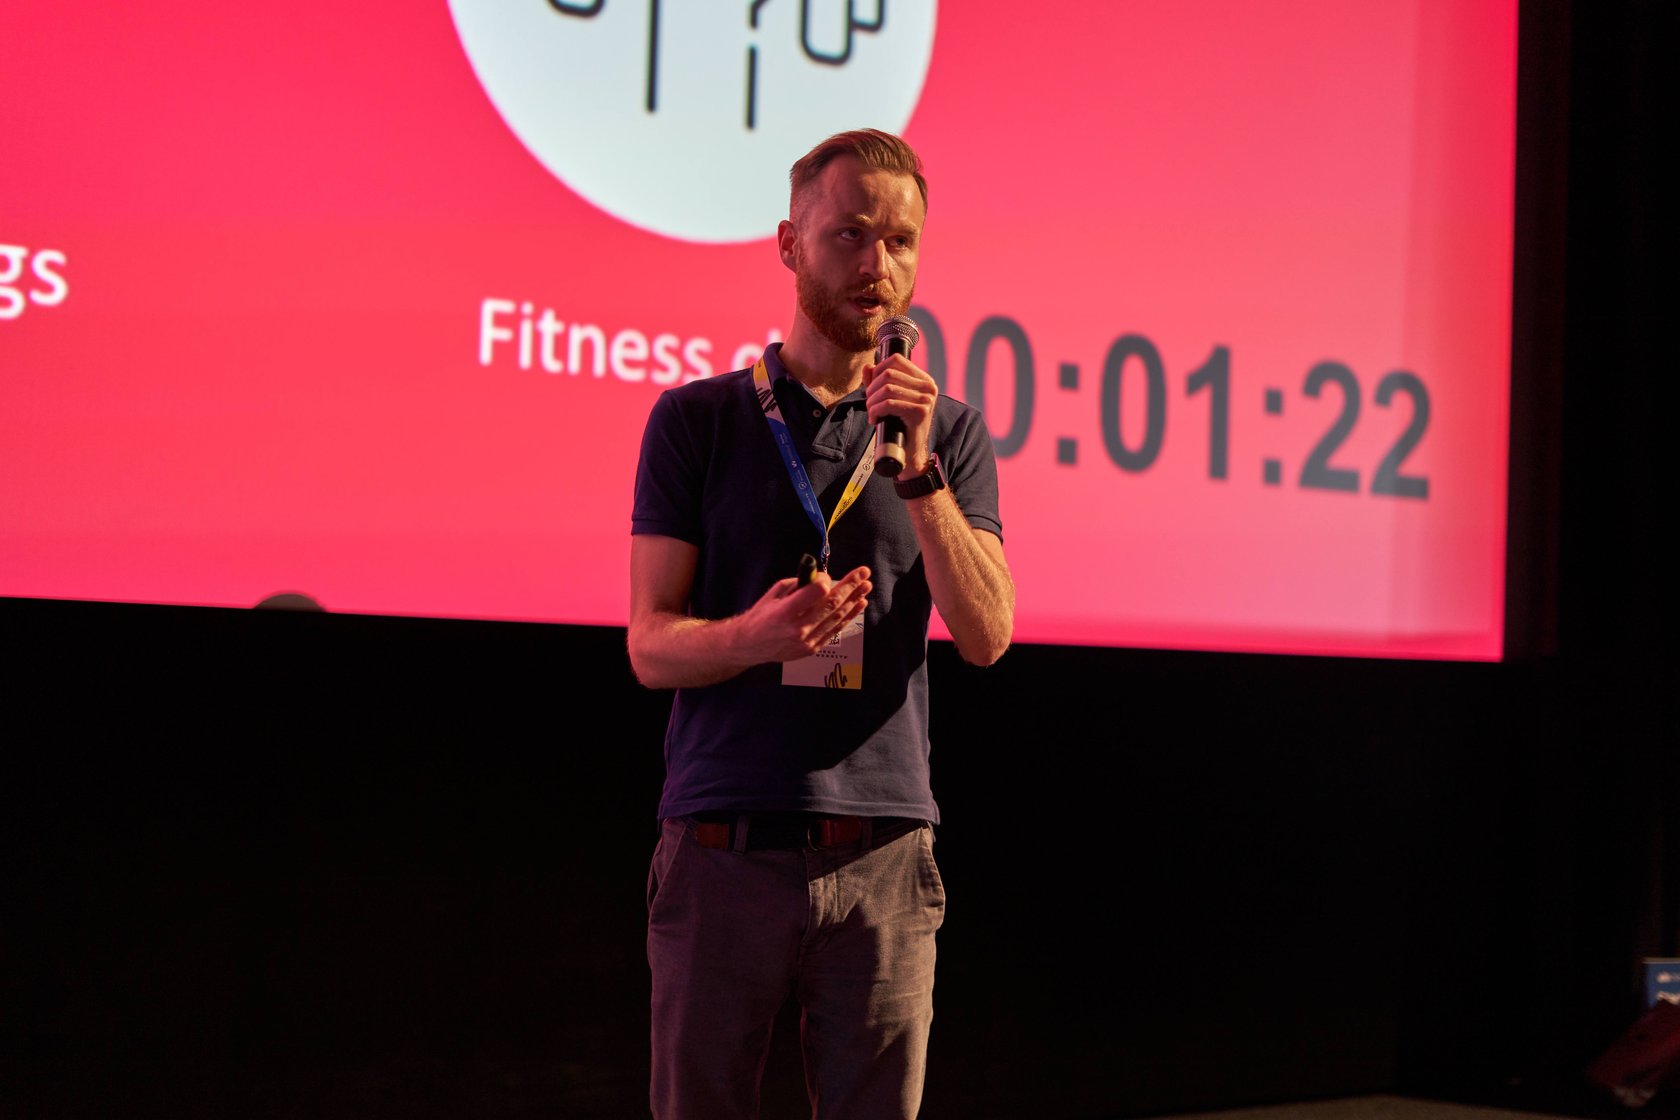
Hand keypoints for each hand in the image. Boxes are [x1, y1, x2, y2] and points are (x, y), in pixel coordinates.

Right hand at [738, 564, 871, 663]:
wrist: (750, 646)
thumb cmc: (761, 615)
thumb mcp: (775, 593)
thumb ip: (799, 585)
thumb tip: (824, 579)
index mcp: (784, 612)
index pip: (814, 594)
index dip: (826, 582)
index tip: (829, 575)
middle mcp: (797, 629)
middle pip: (831, 604)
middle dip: (850, 586)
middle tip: (864, 573)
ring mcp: (807, 641)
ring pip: (837, 618)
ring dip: (854, 600)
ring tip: (866, 586)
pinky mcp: (813, 649)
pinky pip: (835, 630)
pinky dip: (849, 616)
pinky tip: (859, 604)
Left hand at [864, 352, 938, 473]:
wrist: (910, 453)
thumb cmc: (898, 426)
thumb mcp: (888, 400)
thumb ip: (878, 383)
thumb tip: (868, 367)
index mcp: (923, 380)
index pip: (896, 360)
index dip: (878, 370)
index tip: (872, 388)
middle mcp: (928, 386)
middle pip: (888, 374)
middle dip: (871, 389)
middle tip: (869, 404)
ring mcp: (926, 399)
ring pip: (887, 388)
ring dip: (872, 402)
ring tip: (872, 413)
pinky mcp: (920, 412)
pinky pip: (889, 404)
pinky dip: (876, 411)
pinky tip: (875, 419)